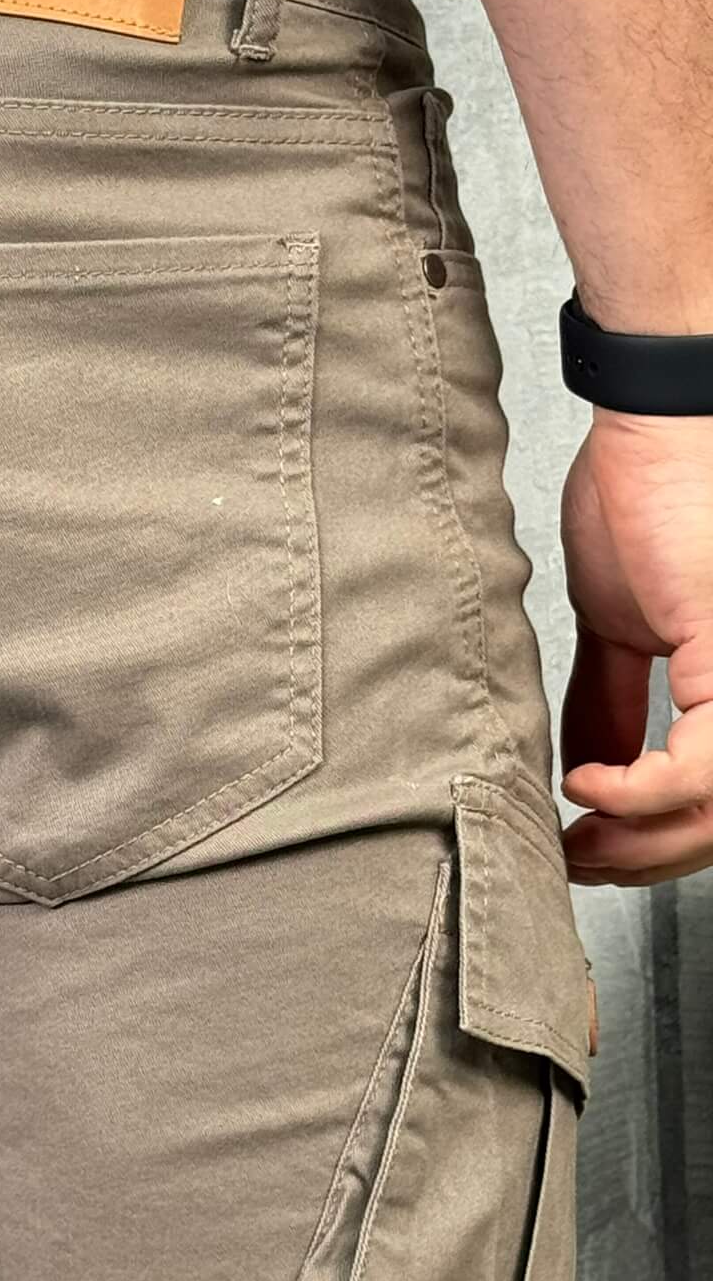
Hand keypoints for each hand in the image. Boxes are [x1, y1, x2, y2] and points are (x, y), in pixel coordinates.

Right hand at [559, 408, 712, 883]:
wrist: (661, 423)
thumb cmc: (652, 490)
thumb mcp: (623, 623)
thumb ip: (613, 700)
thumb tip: (592, 765)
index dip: (653, 835)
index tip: (588, 840)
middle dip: (643, 856)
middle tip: (580, 857)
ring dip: (639, 840)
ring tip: (581, 834)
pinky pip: (699, 771)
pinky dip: (636, 792)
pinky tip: (590, 785)